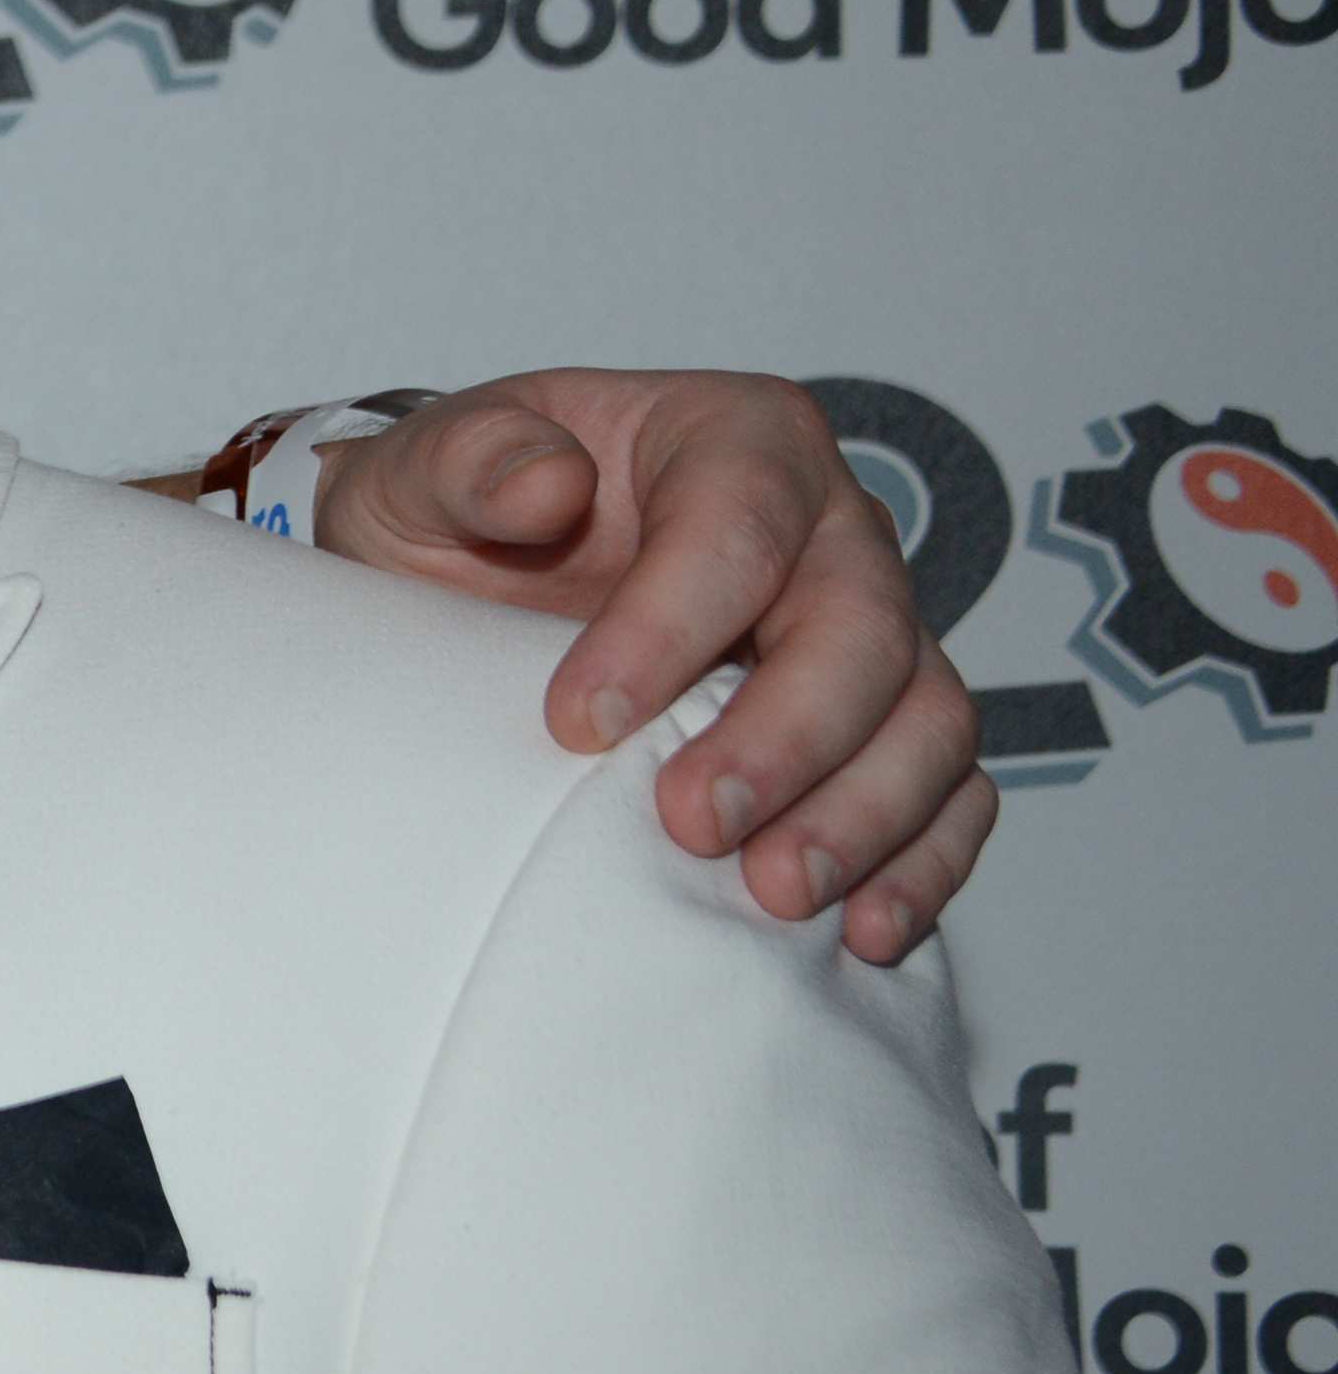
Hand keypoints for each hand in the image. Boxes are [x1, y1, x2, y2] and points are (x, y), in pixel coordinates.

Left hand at [309, 371, 987, 963]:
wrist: (471, 582)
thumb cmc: (459, 516)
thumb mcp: (424, 469)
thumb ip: (470, 458)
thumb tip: (544, 485)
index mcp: (739, 443)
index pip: (739, 525)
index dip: (671, 626)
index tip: (579, 721)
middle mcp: (833, 532)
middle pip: (861, 629)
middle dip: (788, 737)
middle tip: (693, 825)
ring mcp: (873, 635)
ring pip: (926, 717)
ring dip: (864, 814)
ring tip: (774, 893)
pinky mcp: (884, 730)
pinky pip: (949, 793)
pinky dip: (922, 863)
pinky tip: (860, 931)